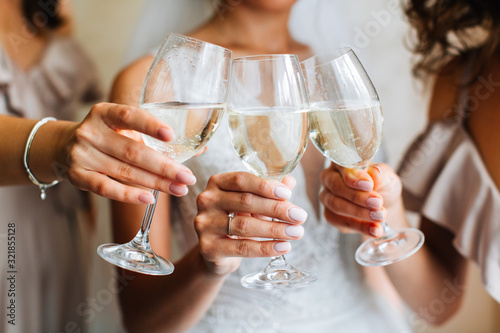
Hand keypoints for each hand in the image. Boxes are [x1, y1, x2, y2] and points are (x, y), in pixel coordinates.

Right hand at [60, 103, 195, 203]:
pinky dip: (129, 195)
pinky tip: (150, 199)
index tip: (171, 135)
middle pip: (132, 151)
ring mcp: (82, 154)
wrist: (63, 147)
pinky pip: (107, 188)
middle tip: (187, 177)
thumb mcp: (123, 128)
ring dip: (155, 183)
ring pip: (124, 172)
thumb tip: (200, 148)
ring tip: (178, 189)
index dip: (150, 125)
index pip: (129, 116)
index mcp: (104, 113)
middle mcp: (91, 132)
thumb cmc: (106, 136)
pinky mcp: (77, 176)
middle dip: (164, 166)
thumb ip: (154, 137)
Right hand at [194, 172, 306, 275]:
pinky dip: (266, 248)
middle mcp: (206, 200)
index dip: (265, 186)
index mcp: (217, 183)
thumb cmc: (236, 219)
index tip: (288, 194)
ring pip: (245, 225)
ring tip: (297, 232)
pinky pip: (242, 248)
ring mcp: (205, 224)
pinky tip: (283, 246)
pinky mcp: (208, 248)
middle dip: (277, 209)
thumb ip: (269, 192)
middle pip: (245, 202)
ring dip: (275, 229)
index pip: (241, 180)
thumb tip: (290, 182)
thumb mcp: (253, 204)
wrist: (216, 252)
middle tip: (300, 216)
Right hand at [319, 163, 401, 236]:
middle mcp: (329, 178)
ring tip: (380, 216)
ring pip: (336, 205)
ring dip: (359, 212)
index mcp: (341, 162)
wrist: (384, 206)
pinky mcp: (330, 215)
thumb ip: (381, 175)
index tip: (369, 185)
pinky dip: (360, 227)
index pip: (341, 166)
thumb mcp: (388, 178)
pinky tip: (375, 229)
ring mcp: (327, 197)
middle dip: (357, 196)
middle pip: (336, 186)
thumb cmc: (383, 186)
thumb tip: (375, 173)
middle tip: (377, 203)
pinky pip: (340, 222)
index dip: (353, 176)